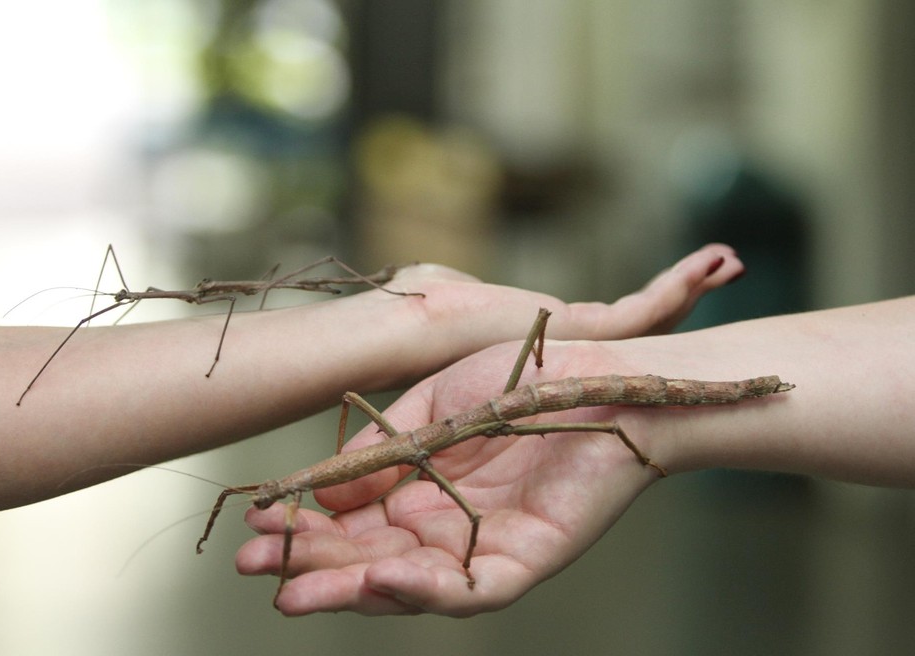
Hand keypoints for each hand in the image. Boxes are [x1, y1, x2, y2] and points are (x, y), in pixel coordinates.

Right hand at [236, 339, 660, 615]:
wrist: (600, 371)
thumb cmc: (521, 377)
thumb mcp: (435, 405)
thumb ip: (384, 450)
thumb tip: (325, 495)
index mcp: (425, 489)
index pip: (354, 523)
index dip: (306, 527)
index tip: (257, 525)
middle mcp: (449, 525)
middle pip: (372, 559)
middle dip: (313, 566)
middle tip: (253, 569)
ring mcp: (486, 545)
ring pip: (412, 584)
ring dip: (352, 588)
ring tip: (295, 592)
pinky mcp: (529, 557)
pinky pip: (473, 587)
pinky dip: (426, 590)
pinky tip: (380, 577)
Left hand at [388, 243, 741, 360]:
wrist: (411, 333)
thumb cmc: (418, 315)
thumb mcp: (451, 289)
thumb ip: (466, 291)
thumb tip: (457, 286)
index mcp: (540, 349)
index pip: (602, 332)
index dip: (641, 308)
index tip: (672, 281)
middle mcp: (567, 359)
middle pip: (638, 331)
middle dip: (681, 301)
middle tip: (722, 269)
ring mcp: (581, 354)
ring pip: (651, 322)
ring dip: (689, 289)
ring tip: (730, 263)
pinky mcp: (586, 338)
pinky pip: (644, 312)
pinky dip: (678, 287)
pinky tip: (715, 264)